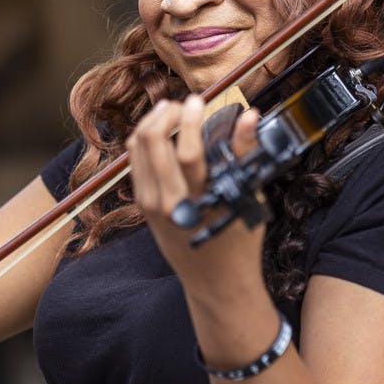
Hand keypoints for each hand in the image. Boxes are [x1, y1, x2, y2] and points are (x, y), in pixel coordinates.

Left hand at [126, 94, 265, 302]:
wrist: (215, 282)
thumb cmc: (238, 241)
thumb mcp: (247, 198)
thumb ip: (244, 154)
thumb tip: (248, 116)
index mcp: (200, 202)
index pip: (186, 151)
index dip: (189, 119)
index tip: (198, 101)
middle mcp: (169, 203)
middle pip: (151, 143)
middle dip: (165, 113)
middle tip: (182, 103)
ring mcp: (151, 205)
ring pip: (136, 149)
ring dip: (151, 123)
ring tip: (169, 112)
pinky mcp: (142, 206)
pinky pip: (135, 164)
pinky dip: (144, 142)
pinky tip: (161, 133)